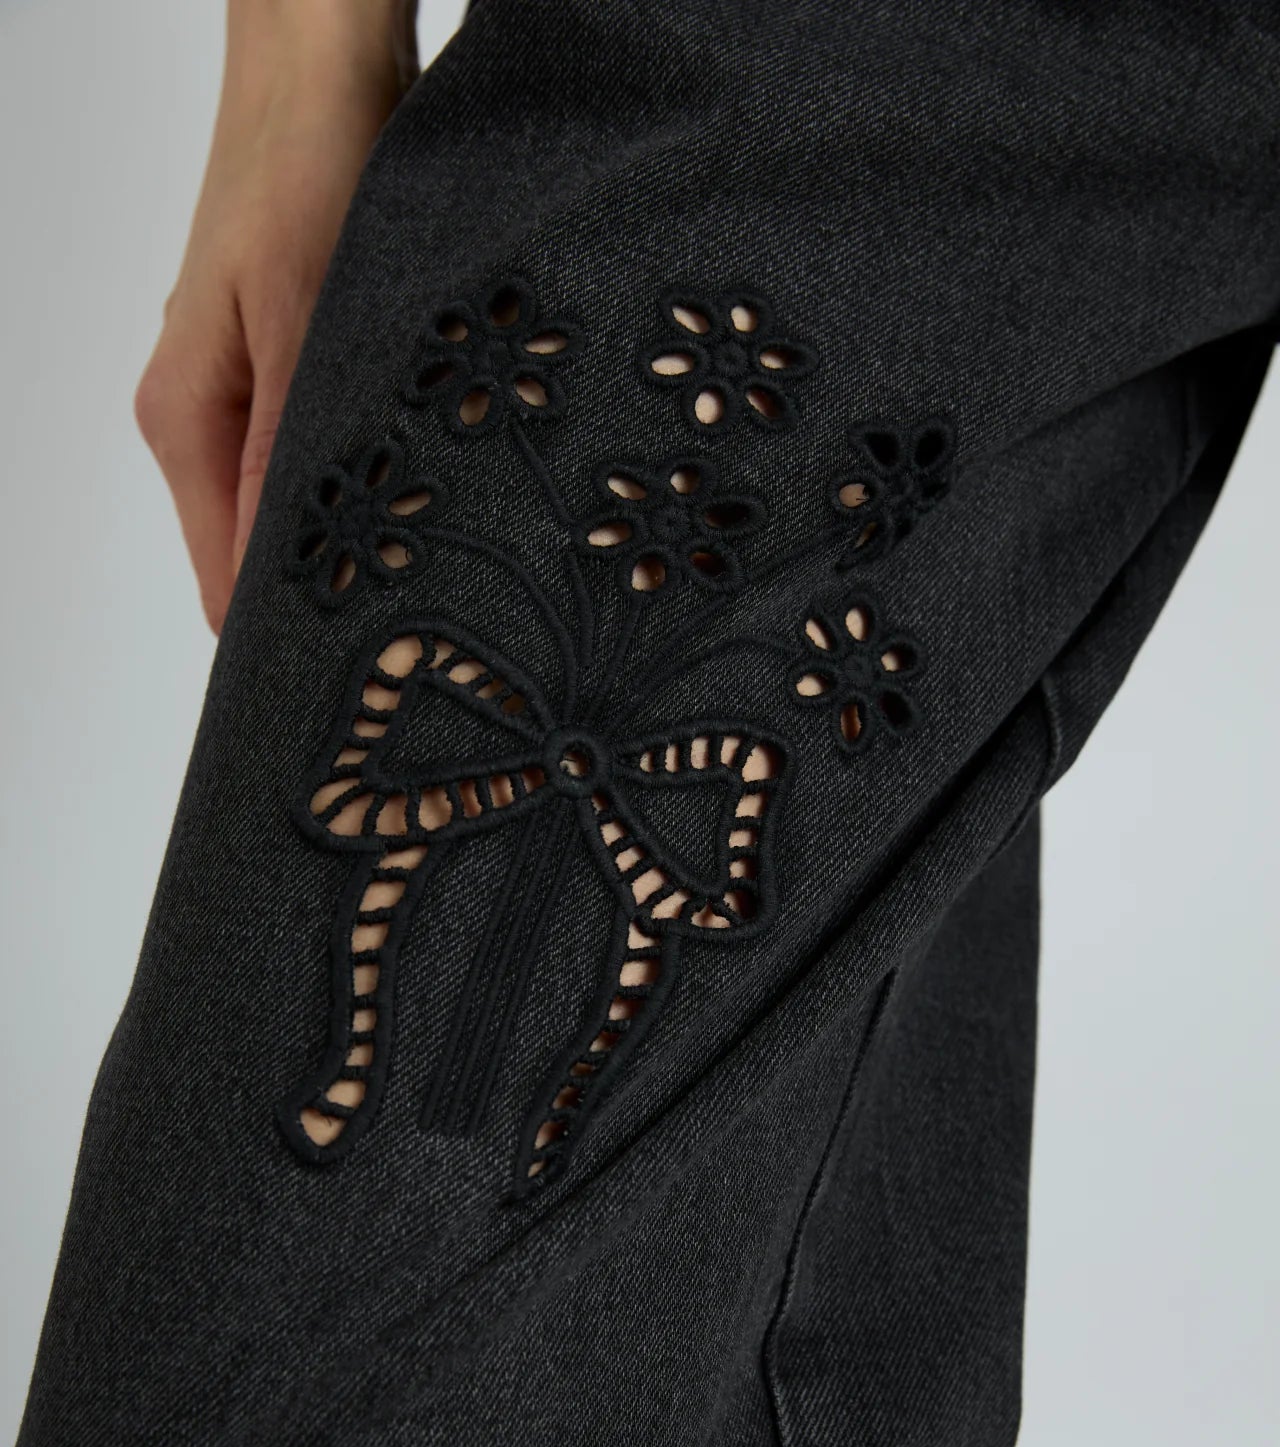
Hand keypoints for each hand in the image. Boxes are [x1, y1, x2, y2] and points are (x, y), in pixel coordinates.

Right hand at [135, 0, 418, 633]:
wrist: (325, 59)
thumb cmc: (305, 165)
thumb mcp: (303, 318)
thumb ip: (289, 452)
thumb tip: (283, 577)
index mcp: (187, 423)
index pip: (226, 587)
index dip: (289, 642)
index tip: (368, 679)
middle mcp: (211, 420)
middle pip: (268, 555)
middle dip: (342, 591)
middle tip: (431, 627)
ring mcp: (255, 395)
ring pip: (311, 506)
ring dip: (372, 534)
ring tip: (449, 560)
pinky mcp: (302, 368)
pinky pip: (338, 454)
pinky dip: (387, 475)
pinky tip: (443, 482)